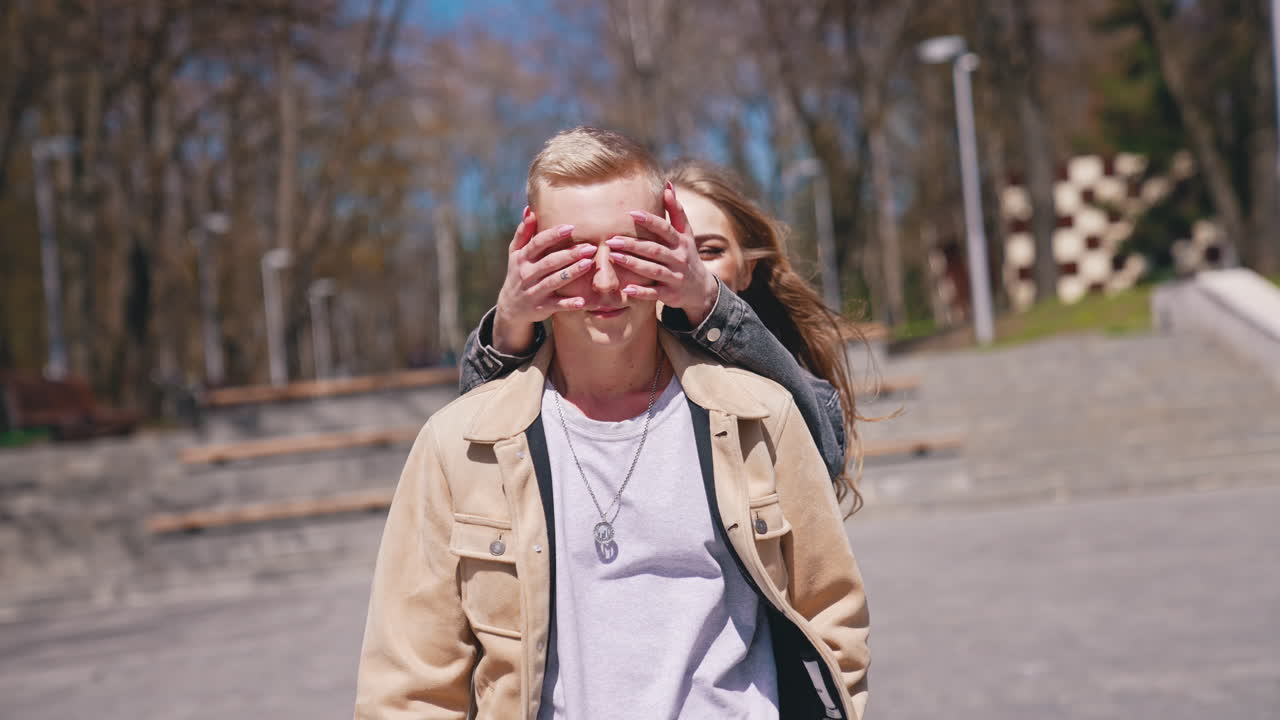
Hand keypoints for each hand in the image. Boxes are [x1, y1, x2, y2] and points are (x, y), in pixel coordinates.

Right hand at [492, 208, 596, 354]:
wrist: (510, 307)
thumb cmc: (518, 273)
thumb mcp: (515, 253)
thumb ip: (523, 233)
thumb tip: (529, 210)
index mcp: (522, 258)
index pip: (537, 244)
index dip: (553, 235)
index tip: (571, 228)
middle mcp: (526, 274)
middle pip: (549, 262)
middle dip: (569, 254)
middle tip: (589, 247)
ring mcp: (534, 292)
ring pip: (554, 281)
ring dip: (572, 273)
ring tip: (589, 263)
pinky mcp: (541, 307)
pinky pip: (557, 305)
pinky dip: (568, 304)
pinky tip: (582, 301)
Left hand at [606, 182, 719, 325]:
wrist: (701, 288)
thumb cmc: (687, 254)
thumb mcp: (686, 233)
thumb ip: (676, 210)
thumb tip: (667, 185)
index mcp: (681, 241)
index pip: (665, 229)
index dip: (650, 221)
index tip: (631, 213)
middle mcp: (679, 258)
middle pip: (655, 250)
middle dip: (633, 245)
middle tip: (611, 240)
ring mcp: (675, 277)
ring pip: (653, 270)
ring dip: (633, 264)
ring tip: (614, 257)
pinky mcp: (670, 294)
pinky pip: (654, 293)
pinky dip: (641, 292)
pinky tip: (626, 289)